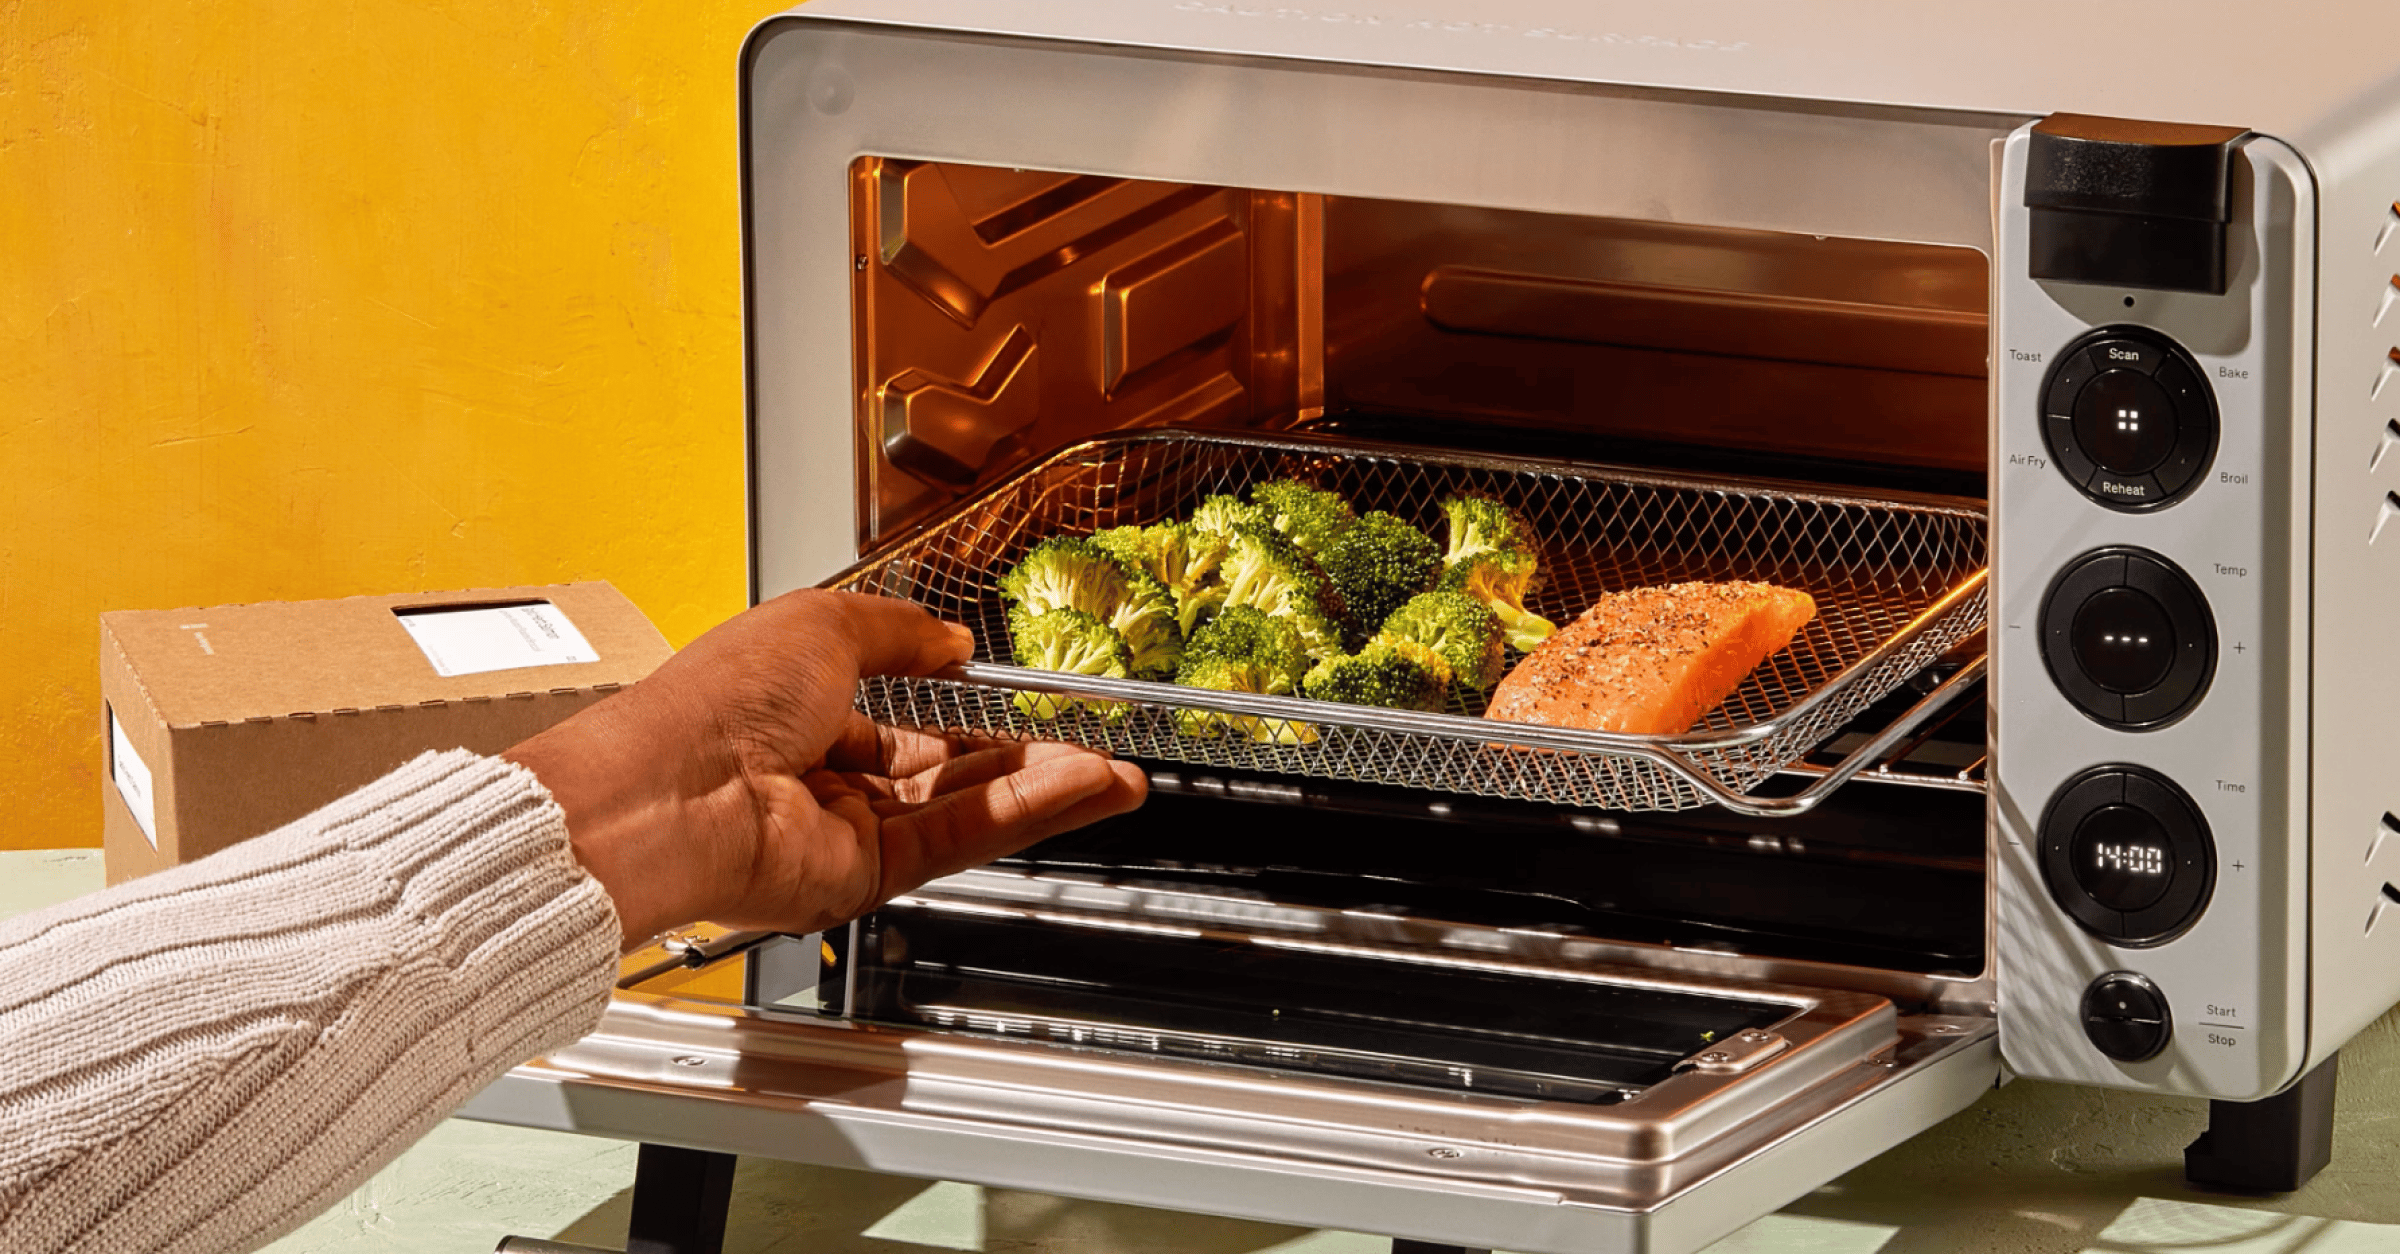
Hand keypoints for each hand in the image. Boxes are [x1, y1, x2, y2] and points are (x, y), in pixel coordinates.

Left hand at [504, 589, 1147, 946]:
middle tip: (1093, 742)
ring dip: (1045, 788)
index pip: (904, 712)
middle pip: (947, 767)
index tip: (1028, 700)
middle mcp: (825, 773)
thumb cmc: (715, 702)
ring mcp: (848, 829)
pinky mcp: (866, 876)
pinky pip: (960, 838)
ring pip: (965, 805)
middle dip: (1026, 755)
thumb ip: (901, 633)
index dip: (968, 705)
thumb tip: (950, 638)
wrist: (673, 790)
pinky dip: (1025, 814)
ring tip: (1115, 772)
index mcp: (802, 706)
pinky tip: (1080, 790)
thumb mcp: (824, 623)